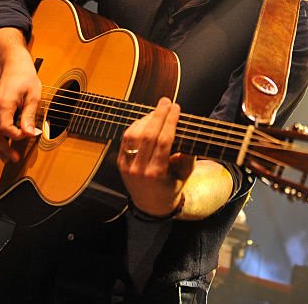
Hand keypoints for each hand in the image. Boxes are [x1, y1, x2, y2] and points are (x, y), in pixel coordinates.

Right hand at [0, 28, 41, 162]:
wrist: (13, 65)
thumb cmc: (25, 78)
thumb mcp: (33, 95)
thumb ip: (30, 115)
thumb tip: (30, 133)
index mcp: (4, 104)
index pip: (5, 128)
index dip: (15, 136)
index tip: (29, 137)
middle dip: (3, 149)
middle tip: (14, 159)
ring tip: (6, 158)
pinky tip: (0, 148)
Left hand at [117, 97, 194, 217]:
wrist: (151, 206)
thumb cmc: (171, 187)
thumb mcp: (186, 174)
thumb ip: (188, 154)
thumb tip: (187, 131)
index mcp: (157, 174)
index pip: (163, 141)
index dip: (170, 122)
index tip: (176, 108)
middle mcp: (139, 170)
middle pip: (147, 135)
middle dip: (158, 115)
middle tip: (166, 101)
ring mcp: (126, 166)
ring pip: (133, 135)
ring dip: (145, 119)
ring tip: (157, 111)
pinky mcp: (120, 162)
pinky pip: (126, 139)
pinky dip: (135, 127)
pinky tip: (146, 121)